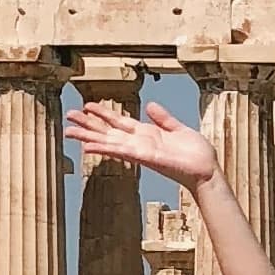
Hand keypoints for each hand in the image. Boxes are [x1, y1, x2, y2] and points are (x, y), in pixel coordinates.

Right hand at [66, 95, 213, 185]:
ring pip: (109, 142)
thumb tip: (150, 106)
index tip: (87, 105)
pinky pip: (121, 152)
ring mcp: (140, 151)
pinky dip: (104, 149)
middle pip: (108, 131)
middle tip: (68, 116)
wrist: (206, 168)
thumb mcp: (178, 129)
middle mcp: (139, 143)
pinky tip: (89, 147)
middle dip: (88, 124)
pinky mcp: (145, 157)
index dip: (103, 113)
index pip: (119, 122)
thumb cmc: (195, 153)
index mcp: (146, 134)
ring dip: (89, 137)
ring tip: (69, 131)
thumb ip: (163, 119)